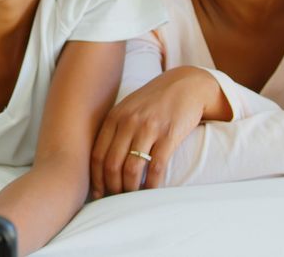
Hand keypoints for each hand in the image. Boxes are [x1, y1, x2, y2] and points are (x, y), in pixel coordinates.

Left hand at [90, 66, 228, 195]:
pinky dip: (152, 184)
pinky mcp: (169, 134)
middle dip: (112, 187)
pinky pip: (156, 167)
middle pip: (112, 164)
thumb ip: (114, 129)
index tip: (99, 193)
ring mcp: (149, 128)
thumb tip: (102, 163)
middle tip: (116, 199)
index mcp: (115, 117)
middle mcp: (128, 122)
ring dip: (130, 189)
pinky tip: (151, 191)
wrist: (186, 85)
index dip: (96, 179)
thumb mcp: (128, 108)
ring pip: (132, 168)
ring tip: (132, 197)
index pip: (97, 155)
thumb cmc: (155, 101)